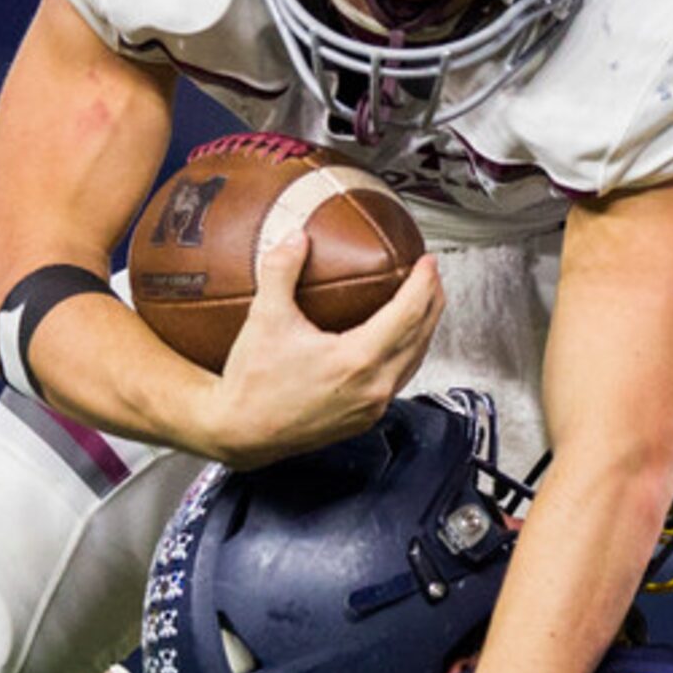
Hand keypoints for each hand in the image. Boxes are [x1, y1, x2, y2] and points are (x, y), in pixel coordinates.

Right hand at [198, 233, 443, 466]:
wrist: (240, 433)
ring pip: (414, 360)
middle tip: (431, 274)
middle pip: (421, 336)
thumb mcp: (264, 319)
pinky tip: (398, 341)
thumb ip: (281, 271)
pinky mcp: (365, 418)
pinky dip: (407, 353)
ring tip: (423, 303)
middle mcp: (374, 386)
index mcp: (358, 360)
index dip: (423, 283)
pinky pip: (399, 379)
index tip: (428, 261)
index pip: (408, 313)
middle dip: (432, 301)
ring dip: (423, 329)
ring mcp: (372, 406)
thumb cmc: (252, 384)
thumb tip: (297, 238)